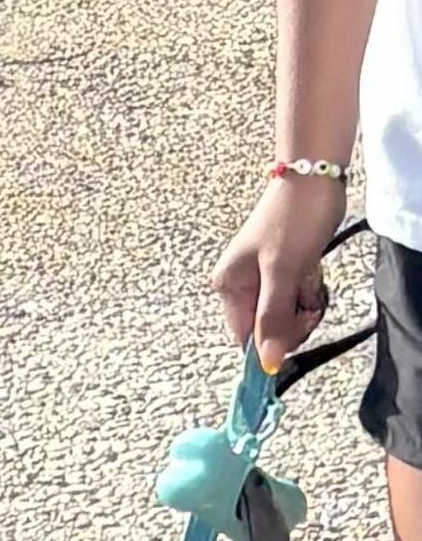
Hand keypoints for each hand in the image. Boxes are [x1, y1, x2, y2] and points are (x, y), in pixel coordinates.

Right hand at [210, 180, 343, 372]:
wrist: (313, 177)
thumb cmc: (294, 220)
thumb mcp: (283, 273)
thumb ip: (273, 319)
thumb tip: (267, 363)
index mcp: (228, 287)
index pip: (247, 337)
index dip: (273, 339)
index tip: (299, 323)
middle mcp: (239, 285)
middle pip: (267, 327)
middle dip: (293, 317)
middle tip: (307, 294)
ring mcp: (260, 277)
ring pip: (284, 312)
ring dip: (304, 301)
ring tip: (309, 274)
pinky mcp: (280, 269)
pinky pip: (294, 295)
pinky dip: (307, 288)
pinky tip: (311, 268)